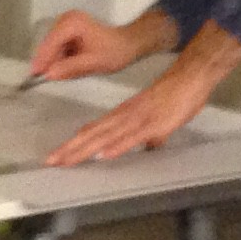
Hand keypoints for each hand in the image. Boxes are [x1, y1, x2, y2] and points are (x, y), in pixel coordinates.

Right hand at [26, 7, 163, 83]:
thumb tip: (49, 74)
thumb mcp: (94, 63)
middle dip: (49, 61)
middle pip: (49, 43)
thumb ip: (70, 68)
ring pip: (52, 46)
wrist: (130, 43)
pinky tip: (68, 66)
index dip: (42, 59)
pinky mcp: (68, 29)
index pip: (51, 42)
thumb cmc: (115, 51)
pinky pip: (58, 45)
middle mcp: (67, 19)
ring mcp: (67, 22)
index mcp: (73, 23)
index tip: (34, 76)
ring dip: (55, 60)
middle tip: (48, 79)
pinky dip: (61, 57)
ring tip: (63, 74)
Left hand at [47, 58, 215, 165]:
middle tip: (51, 161)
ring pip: (106, 136)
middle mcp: (124, 117)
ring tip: (67, 160)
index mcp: (123, 115)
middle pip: (92, 134)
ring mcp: (137, 120)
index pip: (93, 131)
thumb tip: (148, 146)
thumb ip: (150, 134)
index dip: (74, 144)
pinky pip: (132, 137)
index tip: (58, 155)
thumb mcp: (158, 121)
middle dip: (71, 149)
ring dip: (85, 149)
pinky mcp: (153, 124)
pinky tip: (104, 155)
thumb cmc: (175, 98)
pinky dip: (118, 146)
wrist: (190, 78)